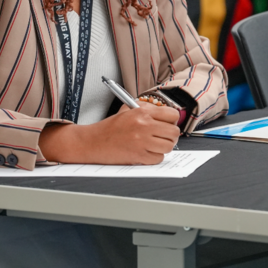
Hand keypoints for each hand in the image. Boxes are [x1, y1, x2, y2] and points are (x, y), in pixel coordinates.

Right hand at [39, 104, 180, 164]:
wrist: (92, 142)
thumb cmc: (110, 127)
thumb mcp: (128, 110)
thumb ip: (148, 109)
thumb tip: (167, 115)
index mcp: (143, 112)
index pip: (173, 115)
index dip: (172, 120)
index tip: (168, 124)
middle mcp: (144, 125)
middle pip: (174, 132)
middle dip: (170, 136)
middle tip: (163, 137)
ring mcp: (142, 141)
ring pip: (168, 146)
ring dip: (163, 147)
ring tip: (155, 145)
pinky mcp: (138, 156)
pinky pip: (158, 158)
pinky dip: (155, 157)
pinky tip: (147, 153)